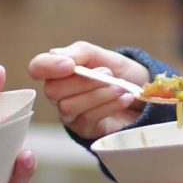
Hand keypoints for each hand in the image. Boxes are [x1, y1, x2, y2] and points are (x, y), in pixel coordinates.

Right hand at [28, 42, 148, 140]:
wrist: (145, 91)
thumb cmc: (120, 72)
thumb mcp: (102, 55)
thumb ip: (80, 53)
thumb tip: (60, 58)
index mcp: (60, 70)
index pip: (38, 67)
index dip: (48, 67)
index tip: (70, 65)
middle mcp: (60, 93)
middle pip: (52, 91)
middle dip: (82, 82)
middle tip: (107, 73)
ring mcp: (71, 113)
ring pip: (68, 106)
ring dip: (98, 94)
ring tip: (120, 87)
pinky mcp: (85, 129)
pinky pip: (88, 118)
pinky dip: (109, 105)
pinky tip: (125, 98)